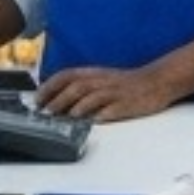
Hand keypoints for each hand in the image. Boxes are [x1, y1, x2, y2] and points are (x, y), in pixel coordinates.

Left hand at [32, 64, 177, 123]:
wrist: (156, 81)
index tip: (37, 99)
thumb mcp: (101, 78)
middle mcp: (101, 80)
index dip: (50, 86)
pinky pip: (113, 109)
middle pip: (76, 87)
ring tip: (66, 117)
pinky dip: (102, 115)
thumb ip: (80, 86)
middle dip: (59, 100)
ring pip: (92, 96)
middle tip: (46, 112)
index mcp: (93, 73)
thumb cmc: (125, 83)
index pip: (66, 76)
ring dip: (77, 107)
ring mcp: (114, 92)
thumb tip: (55, 99)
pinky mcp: (127, 103)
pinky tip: (93, 121)